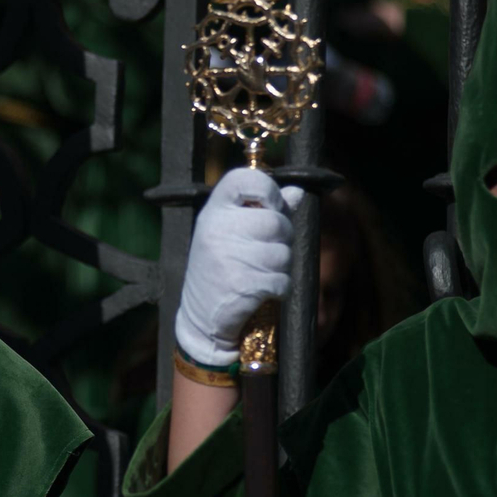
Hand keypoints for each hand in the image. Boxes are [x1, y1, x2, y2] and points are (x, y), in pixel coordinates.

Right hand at [175, 167, 304, 366]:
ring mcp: (228, 257)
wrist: (200, 318)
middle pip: (276, 222)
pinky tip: (260, 292)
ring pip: (284, 253)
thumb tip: (296, 192)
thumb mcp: (232, 234)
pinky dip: (279, 289)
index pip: (245, 178)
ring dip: (279, 268)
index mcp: (213, 211)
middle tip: (263, 254)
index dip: (268, 190)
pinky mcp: (242, 285)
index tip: (270, 207)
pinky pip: (282, 280)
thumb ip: (265, 210)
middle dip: (281, 240)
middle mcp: (217, 229)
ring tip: (258, 274)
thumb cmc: (220, 269)